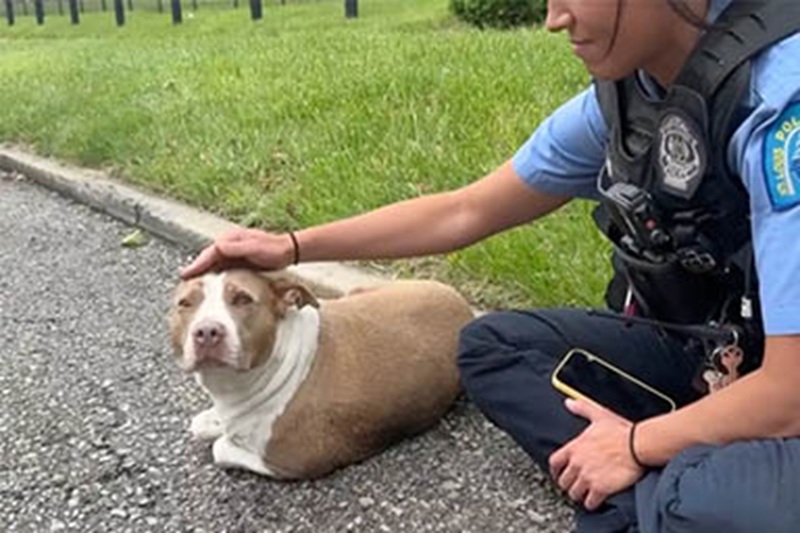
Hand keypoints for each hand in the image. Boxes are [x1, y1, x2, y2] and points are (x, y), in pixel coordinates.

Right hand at [180, 228, 295, 278]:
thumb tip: (217, 247)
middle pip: (209, 257)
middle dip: (196, 267)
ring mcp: (235, 251)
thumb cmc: (273, 249)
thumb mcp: (254, 247)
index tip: (186, 274)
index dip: (197, 264)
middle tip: (183, 279)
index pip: (209, 253)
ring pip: (214, 262)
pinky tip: (211, 280)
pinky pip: (223, 266)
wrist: (288, 251)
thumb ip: (235, 248)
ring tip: (192, 281)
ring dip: (204, 270)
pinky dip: (214, 272)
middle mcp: (230, 243)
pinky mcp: (239, 258)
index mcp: (231, 239)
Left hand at [548, 398, 644, 510]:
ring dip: (579, 495)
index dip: (555, 470)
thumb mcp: (598, 415)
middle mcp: (577, 463)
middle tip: (574, 485)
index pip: (554, 462)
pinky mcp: (600, 489)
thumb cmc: (621, 431)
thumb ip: (582, 408)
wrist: (638, 445)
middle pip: (563, 481)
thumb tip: (569, 402)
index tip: (558, 474)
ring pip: (574, 493)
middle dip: (568, 484)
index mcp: (575, 447)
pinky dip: (591, 504)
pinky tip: (595, 501)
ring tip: (584, 494)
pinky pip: (589, 503)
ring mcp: (587, 477)